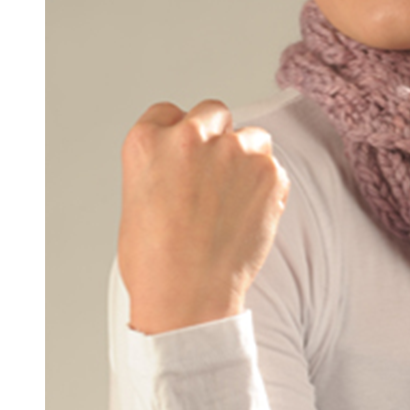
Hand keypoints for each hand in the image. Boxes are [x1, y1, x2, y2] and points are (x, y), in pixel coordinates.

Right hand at [118, 99, 289, 334]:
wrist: (188, 297)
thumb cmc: (156, 262)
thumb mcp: (136, 198)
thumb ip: (162, 165)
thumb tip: (187, 162)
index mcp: (147, 140)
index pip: (169, 113)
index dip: (178, 137)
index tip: (185, 159)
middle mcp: (190, 136)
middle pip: (212, 113)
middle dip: (215, 138)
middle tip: (213, 178)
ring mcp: (234, 151)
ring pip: (250, 136)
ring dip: (246, 158)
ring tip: (233, 200)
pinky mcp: (269, 172)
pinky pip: (273, 167)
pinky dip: (267, 186)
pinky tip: (249, 214)